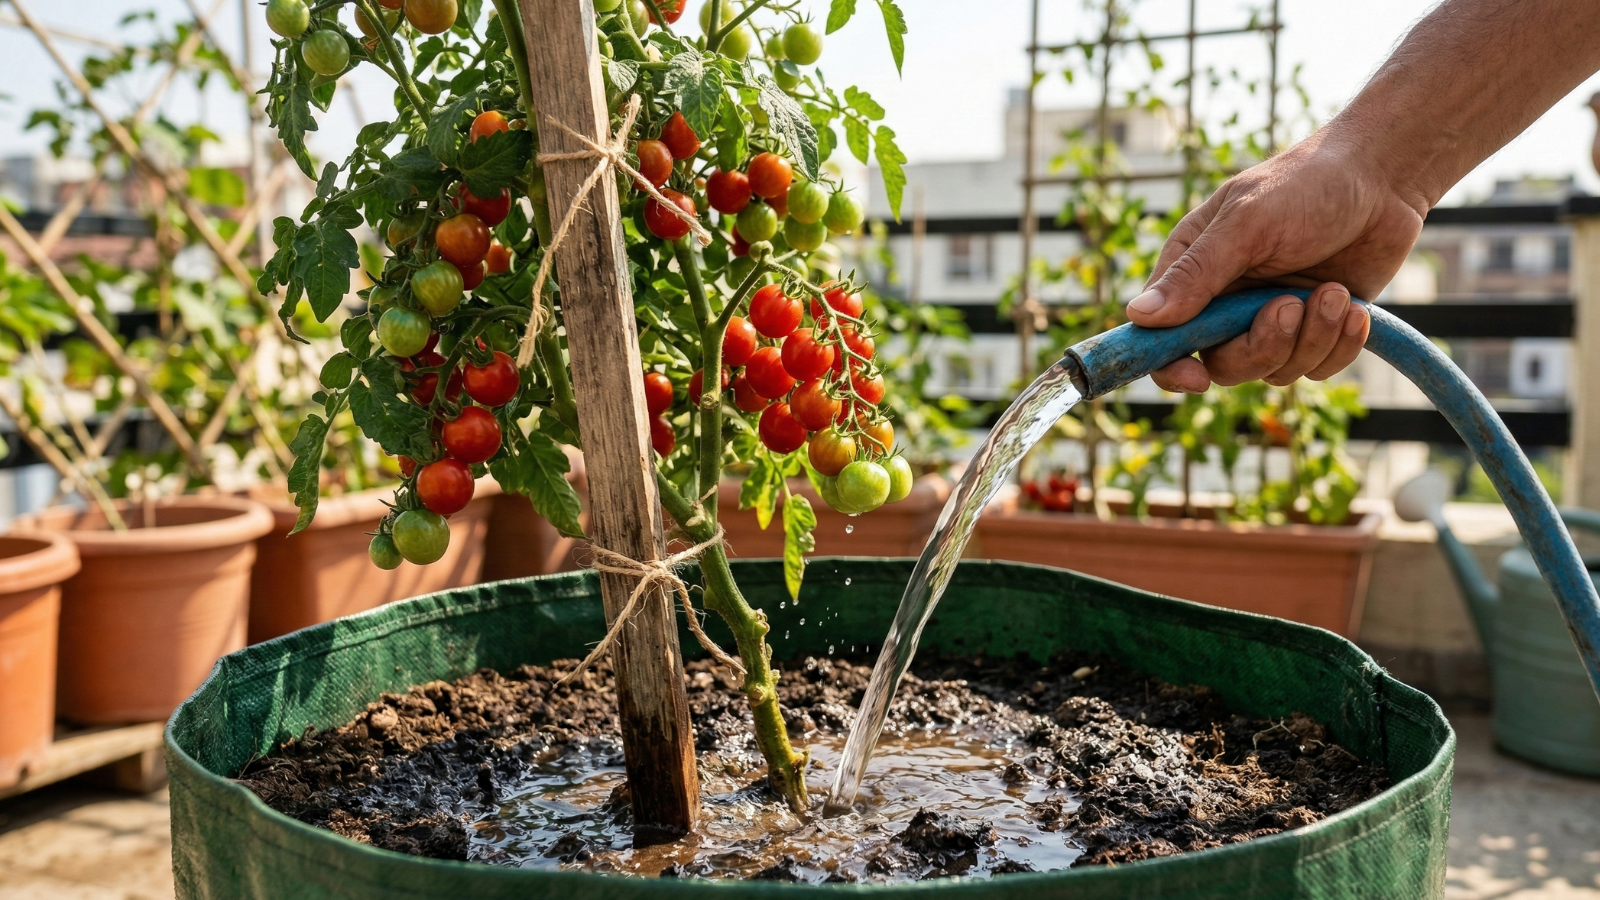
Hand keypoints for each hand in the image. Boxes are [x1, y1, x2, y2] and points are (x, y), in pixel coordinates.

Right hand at [1128, 134, 1426, 391]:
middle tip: (1290, 305)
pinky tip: (1354, 309)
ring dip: (1310, 339)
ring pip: (1275, 371)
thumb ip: (1195, 273)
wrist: (1382, 178)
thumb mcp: (1246, 223)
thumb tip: (1137, 316)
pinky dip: (1339, 346)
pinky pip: (1317, 368)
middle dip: (1262, 346)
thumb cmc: (1306, 185)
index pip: (1161, 338)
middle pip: (1223, 366)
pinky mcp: (1316, 330)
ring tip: (1334, 292)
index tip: (1196, 378)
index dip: (1170, 366)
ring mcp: (1272, 319)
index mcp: (1192, 272)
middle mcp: (1226, 303)